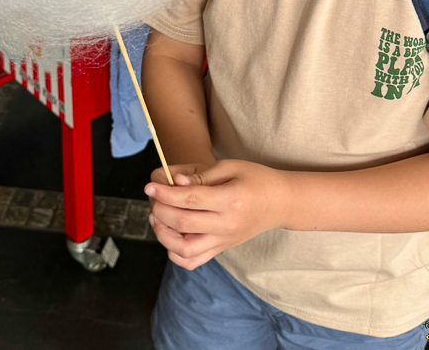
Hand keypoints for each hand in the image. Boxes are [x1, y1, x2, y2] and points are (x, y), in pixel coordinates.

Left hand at [145, 159, 285, 270]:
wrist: (279, 203)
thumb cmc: (255, 179)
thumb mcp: (230, 167)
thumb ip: (201, 176)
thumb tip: (175, 182)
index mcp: (230, 200)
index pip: (189, 199)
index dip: (165, 193)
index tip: (150, 186)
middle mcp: (226, 225)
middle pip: (183, 224)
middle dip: (160, 210)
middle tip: (153, 197)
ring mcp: (223, 241)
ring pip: (184, 249)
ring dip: (163, 234)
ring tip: (158, 217)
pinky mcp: (221, 249)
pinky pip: (193, 261)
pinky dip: (175, 253)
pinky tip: (170, 235)